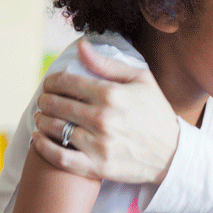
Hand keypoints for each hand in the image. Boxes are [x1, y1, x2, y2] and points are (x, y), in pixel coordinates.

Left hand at [32, 38, 178, 183]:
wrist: (174, 155)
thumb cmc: (157, 115)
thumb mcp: (142, 81)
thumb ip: (108, 64)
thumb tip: (81, 46)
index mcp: (112, 95)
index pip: (66, 82)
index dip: (51, 81)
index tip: (50, 85)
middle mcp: (103, 119)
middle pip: (55, 104)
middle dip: (45, 100)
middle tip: (45, 102)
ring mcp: (99, 144)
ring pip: (54, 129)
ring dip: (41, 121)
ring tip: (42, 118)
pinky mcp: (98, 166)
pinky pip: (60, 157)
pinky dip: (43, 147)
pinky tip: (39, 139)